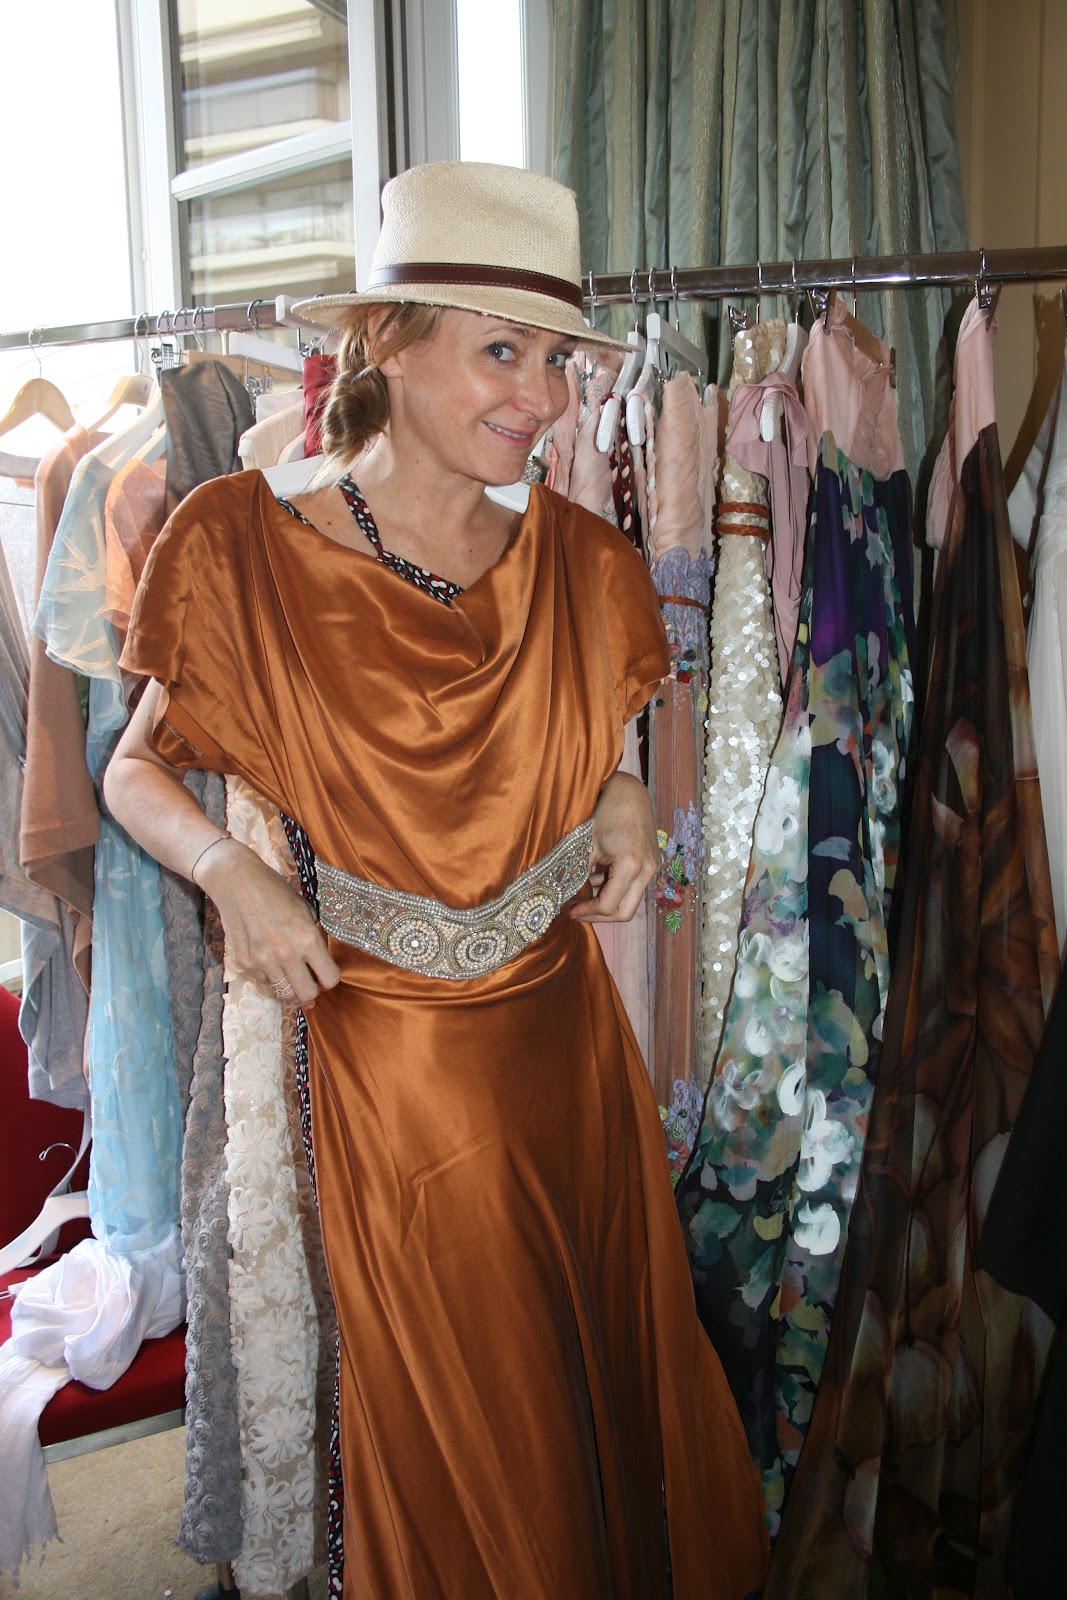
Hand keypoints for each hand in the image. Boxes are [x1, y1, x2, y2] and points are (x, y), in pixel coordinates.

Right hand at [198, 839, 340, 1007]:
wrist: (237, 882)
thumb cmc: (276, 892)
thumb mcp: (306, 911)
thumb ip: (315, 939)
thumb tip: (320, 966)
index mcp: (307, 937)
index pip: (330, 978)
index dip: (331, 978)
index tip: (326, 974)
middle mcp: (286, 953)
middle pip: (308, 994)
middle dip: (313, 992)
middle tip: (311, 982)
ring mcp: (263, 961)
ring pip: (285, 994)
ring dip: (291, 988)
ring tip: (292, 975)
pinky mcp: (245, 963)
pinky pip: (266, 982)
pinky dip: (272, 977)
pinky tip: (272, 961)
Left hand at [570, 769, 658, 923]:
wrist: (628, 791)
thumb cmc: (604, 812)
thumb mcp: (586, 845)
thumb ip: (578, 874)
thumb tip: (564, 899)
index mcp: (632, 865)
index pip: (609, 905)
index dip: (587, 912)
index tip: (569, 910)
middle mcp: (648, 870)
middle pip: (625, 912)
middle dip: (599, 916)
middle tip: (577, 912)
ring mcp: (653, 867)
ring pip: (630, 901)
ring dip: (606, 902)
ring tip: (582, 894)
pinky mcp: (652, 862)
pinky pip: (634, 887)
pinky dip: (615, 888)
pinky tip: (596, 879)